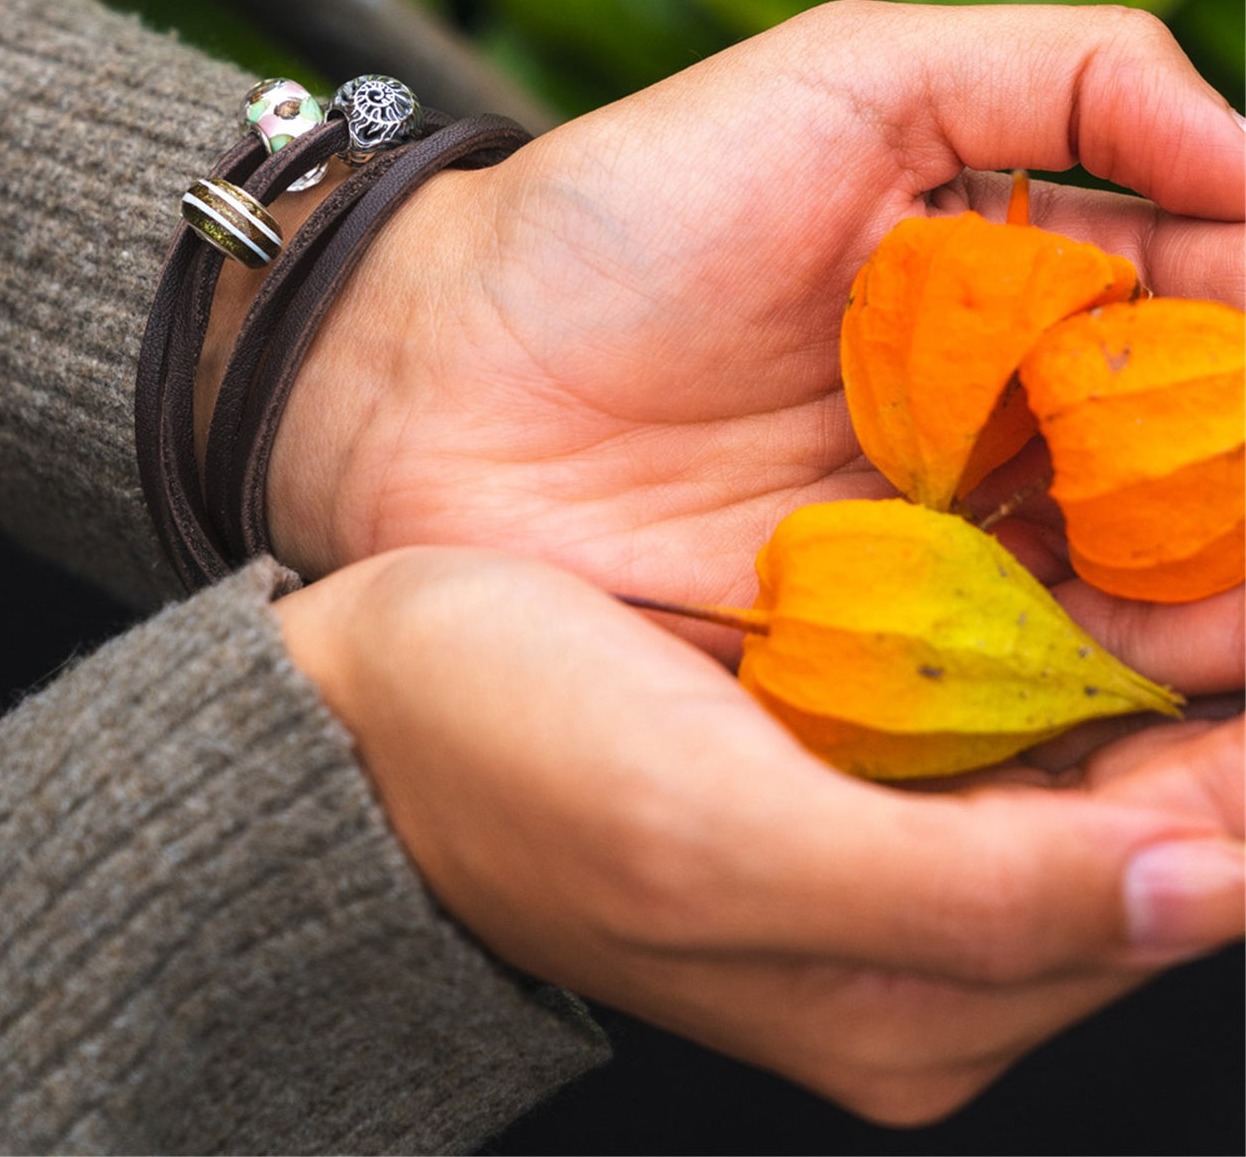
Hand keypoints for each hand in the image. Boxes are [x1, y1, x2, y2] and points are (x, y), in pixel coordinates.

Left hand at [257, 2, 1242, 686]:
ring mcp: (924, 550)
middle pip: (1172, 469)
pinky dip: (1098, 688)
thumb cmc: (619, 216)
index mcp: (998, 289)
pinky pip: (1008, 682)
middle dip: (1232, 491)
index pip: (1195, 315)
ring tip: (1240, 621)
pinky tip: (1165, 683)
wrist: (434, 380)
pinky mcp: (860, 654)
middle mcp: (979, 428)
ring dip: (1205, 604)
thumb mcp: (842, 82)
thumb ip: (1061, 79)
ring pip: (1119, 589)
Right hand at [276, 546, 1244, 1124]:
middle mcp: (917, 953)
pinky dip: (1054, 646)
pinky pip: (996, 725)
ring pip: (1082, 772)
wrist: (365, 720)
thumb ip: (966, 897)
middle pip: (1149, 839)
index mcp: (907, 1002)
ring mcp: (875, 864)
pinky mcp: (830, 782)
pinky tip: (1068, 555)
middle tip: (1236, 529)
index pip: (1171, 889)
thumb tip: (1207, 887)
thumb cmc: (507, 760)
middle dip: (1218, 705)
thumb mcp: (717, 837)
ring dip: (1152, 662)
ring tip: (1190, 521)